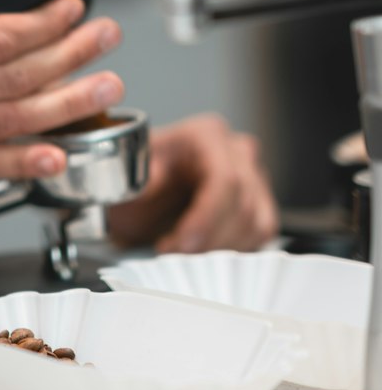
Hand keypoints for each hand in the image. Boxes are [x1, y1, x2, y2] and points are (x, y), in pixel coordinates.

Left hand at [106, 114, 277, 252]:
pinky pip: (261, 235)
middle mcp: (238, 151)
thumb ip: (141, 182)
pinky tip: (203, 252)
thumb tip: (152, 184)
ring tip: (180, 252)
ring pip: (255, 224)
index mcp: (206, 135)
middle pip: (242, 205)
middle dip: (206, 240)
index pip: (225, 179)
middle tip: (171, 254)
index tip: (182, 244)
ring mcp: (255, 177)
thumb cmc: (137, 180)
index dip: (207, 218)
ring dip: (218, 249)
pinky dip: (233, 252)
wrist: (142, 191)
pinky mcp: (261, 204)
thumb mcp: (128, 179)